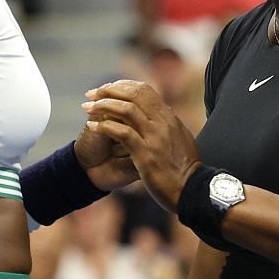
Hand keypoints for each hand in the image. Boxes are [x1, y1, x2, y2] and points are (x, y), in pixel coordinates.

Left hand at [82, 80, 201, 212]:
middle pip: (134, 94)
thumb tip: (165, 116)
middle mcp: (162, 123)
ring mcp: (154, 137)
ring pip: (126, 109)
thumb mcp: (181, 141)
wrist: (192, 192)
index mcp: (169, 118)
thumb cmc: (185, 171)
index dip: (122, 86)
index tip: (107, 89)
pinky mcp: (146, 154)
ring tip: (87, 108)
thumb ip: (170, 127)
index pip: (144, 90)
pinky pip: (122, 132)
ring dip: (103, 105)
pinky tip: (92, 127)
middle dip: (108, 91)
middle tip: (91, 94)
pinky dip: (105, 126)